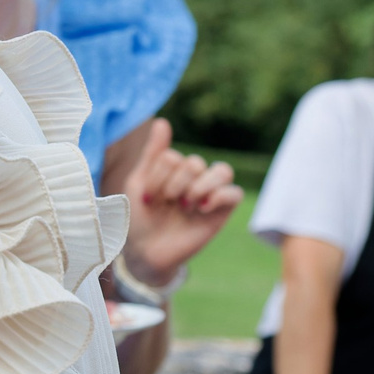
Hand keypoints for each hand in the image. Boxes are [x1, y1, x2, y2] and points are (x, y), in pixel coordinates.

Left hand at [119, 120, 241, 286]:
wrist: (145, 252)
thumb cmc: (140, 218)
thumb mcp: (139, 183)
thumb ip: (152, 154)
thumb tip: (162, 122)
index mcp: (174, 170)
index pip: (173, 156)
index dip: (158, 176)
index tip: (147, 198)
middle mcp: (194, 178)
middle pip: (195, 162)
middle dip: (174, 183)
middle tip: (166, 203)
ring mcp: (210, 194)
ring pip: (221, 170)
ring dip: (198, 186)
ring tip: (185, 204)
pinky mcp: (222, 212)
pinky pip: (234, 193)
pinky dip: (218, 196)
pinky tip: (200, 208)